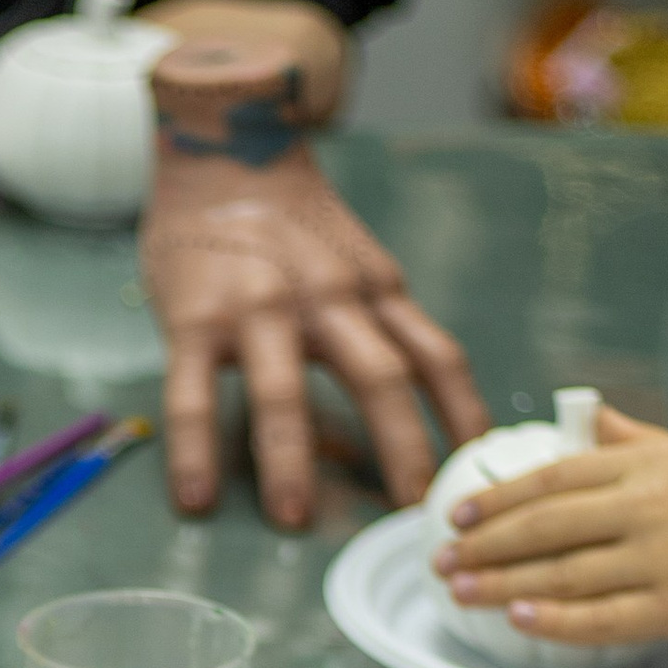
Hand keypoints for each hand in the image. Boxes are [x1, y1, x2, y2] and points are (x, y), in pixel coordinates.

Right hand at [138, 48, 484, 520]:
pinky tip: (195, 497)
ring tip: (294, 520)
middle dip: (400, 451)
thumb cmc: (289, 226)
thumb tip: (392, 432)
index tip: (475, 474)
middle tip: (407, 514)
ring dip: (290, 460)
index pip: (438, 359)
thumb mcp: (354, 265)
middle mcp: (329, 296)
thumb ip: (374, 333)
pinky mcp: (194, 315)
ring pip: (284, 390)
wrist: (225, 148)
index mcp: (376, 288)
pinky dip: (195, 448)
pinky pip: (192, 392)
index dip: (462, 419)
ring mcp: (259, 305)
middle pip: (381, 378)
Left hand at [433, 408, 667, 643]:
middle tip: (442, 558)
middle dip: (485, 544)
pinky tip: (520, 618)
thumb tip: (588, 423)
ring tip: (460, 590)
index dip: (499, 496)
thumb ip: (635, 441)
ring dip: (502, 584)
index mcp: (651, 464)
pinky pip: (604, 619)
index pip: (555, 476)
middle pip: (546, 525)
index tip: (459, 511)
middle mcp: (649, 507)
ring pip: (563, 573)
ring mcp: (662, 559)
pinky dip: (558, 620)